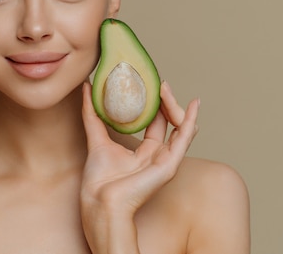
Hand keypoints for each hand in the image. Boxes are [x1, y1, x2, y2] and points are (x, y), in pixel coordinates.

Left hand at [80, 81, 199, 215]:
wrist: (100, 200)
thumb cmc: (99, 179)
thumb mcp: (96, 138)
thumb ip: (92, 113)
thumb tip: (86, 87)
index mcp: (144, 152)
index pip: (155, 122)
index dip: (154, 102)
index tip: (150, 83)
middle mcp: (158, 155)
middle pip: (169, 122)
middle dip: (166, 101)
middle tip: (159, 82)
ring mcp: (165, 160)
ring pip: (179, 127)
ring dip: (175, 105)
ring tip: (166, 88)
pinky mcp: (169, 165)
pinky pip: (184, 139)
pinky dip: (191, 121)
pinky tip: (195, 105)